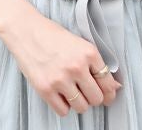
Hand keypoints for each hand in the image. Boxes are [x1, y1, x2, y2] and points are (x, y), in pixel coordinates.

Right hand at [0, 11, 121, 116]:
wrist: (26, 31)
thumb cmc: (52, 35)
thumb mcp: (79, 44)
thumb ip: (96, 65)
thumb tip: (114, 87)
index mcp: (89, 53)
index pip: (108, 82)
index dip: (109, 91)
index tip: (107, 94)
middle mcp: (77, 67)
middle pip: (97, 98)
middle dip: (93, 97)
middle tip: (86, 91)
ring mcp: (61, 79)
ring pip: (82, 107)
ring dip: (79, 102)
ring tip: (72, 91)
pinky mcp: (46, 90)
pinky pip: (64, 111)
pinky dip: (64, 106)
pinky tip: (60, 93)